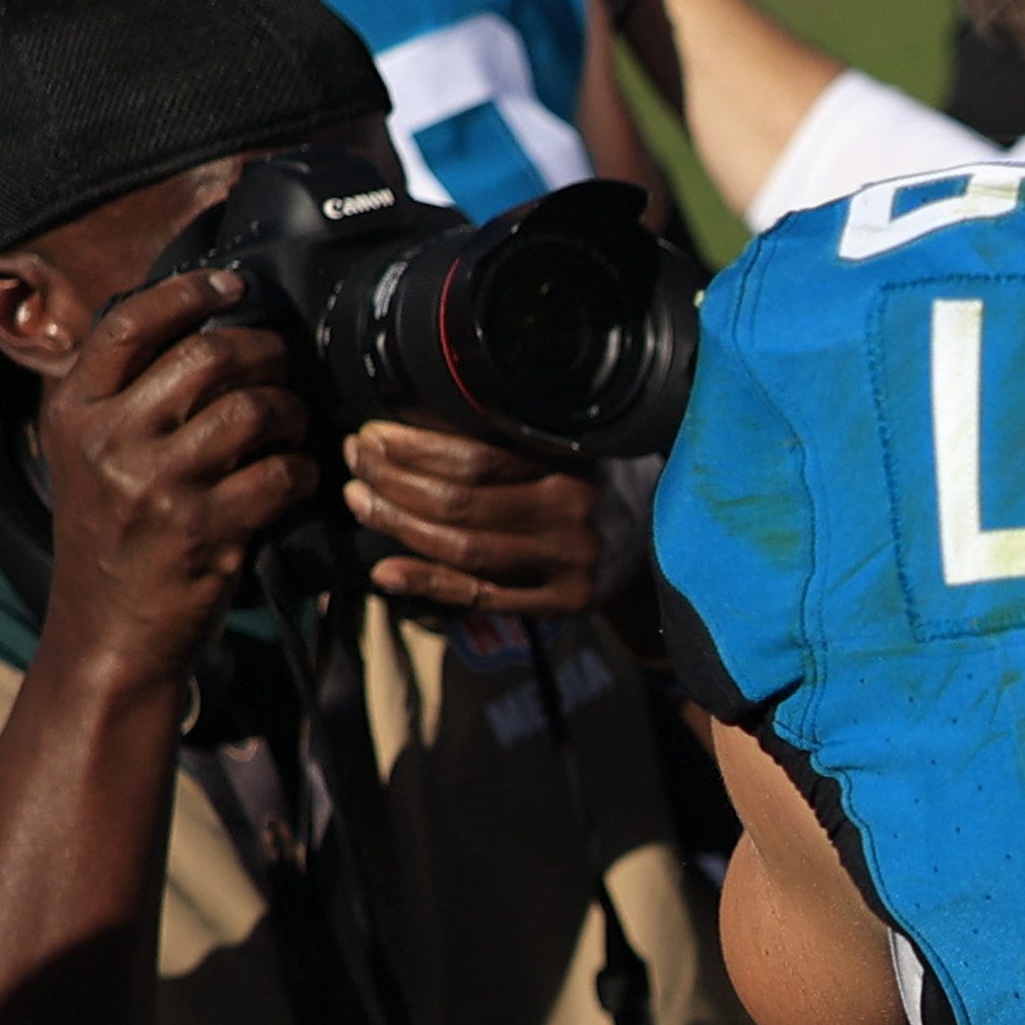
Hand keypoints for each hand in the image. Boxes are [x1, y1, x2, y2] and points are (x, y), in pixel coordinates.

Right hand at [40, 271, 311, 693]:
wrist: (106, 633)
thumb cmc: (110, 536)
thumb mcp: (84, 455)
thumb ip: (121, 394)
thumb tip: (193, 323)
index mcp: (73, 411)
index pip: (130, 323)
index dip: (190, 292)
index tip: (235, 285)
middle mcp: (107, 440)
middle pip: (208, 356)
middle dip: (263, 352)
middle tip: (282, 366)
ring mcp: (154, 485)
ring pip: (251, 409)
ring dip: (289, 410)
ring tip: (292, 424)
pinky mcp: (202, 530)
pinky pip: (279, 474)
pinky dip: (302, 471)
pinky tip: (298, 477)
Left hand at [343, 419, 628, 617]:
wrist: (669, 533)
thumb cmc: (600, 477)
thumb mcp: (567, 440)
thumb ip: (507, 433)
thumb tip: (416, 422)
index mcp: (571, 461)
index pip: (475, 456)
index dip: (412, 447)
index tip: (373, 434)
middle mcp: (572, 513)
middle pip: (460, 502)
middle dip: (392, 481)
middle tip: (355, 462)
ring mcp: (568, 563)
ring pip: (462, 549)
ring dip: (396, 524)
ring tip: (359, 499)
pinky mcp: (564, 603)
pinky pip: (483, 596)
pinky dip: (428, 584)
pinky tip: (385, 570)